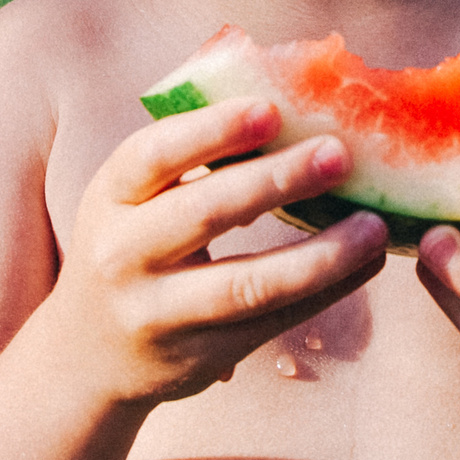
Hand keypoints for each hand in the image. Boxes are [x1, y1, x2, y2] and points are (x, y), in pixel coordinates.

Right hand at [49, 99, 388, 409]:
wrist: (86, 355)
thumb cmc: (131, 248)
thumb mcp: (134, 199)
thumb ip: (191, 158)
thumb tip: (292, 103)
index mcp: (111, 197)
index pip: (153, 154)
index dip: (211, 130)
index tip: (271, 109)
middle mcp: (123, 255)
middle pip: (204, 213)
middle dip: (277, 181)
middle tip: (339, 154)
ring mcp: (159, 312)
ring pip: (247, 284)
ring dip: (321, 254)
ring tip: (373, 226)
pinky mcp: (199, 356)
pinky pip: (271, 321)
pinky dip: (326, 290)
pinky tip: (364, 262)